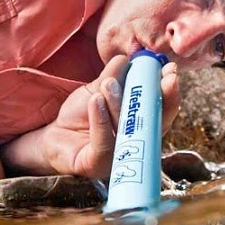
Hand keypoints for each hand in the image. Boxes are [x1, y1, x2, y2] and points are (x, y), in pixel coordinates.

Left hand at [39, 56, 180, 177]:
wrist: (54, 136)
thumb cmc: (81, 115)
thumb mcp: (98, 89)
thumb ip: (113, 75)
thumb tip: (126, 58)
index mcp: (142, 124)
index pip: (162, 110)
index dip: (170, 92)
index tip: (171, 71)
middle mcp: (136, 144)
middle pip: (156, 125)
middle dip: (160, 99)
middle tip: (161, 76)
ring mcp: (118, 157)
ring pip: (127, 130)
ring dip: (118, 103)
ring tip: (108, 83)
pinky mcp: (97, 165)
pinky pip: (104, 143)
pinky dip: (101, 119)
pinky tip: (95, 101)